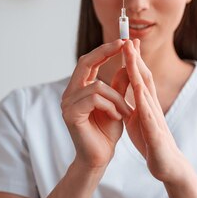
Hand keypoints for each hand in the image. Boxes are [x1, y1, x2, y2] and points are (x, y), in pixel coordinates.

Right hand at [61, 39, 132, 169]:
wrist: (100, 157)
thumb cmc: (107, 131)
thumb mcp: (118, 103)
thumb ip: (120, 83)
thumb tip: (129, 58)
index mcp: (79, 88)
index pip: (89, 62)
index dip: (104, 50)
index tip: (122, 40)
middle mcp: (69, 93)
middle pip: (85, 63)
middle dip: (105, 52)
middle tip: (123, 44)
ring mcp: (67, 103)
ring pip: (97, 86)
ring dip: (117, 98)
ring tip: (125, 111)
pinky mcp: (70, 114)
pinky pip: (95, 99)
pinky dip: (110, 106)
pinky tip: (116, 117)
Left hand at [120, 39, 188, 183]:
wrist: (168, 166)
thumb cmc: (151, 142)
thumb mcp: (137, 118)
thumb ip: (133, 102)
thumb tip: (126, 88)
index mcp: (145, 103)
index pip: (139, 78)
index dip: (132, 60)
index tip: (126, 42)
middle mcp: (151, 107)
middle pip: (145, 78)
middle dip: (136, 59)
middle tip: (129, 39)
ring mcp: (155, 119)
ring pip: (146, 92)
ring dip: (138, 74)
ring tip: (130, 57)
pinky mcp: (155, 135)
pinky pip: (149, 118)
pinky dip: (144, 105)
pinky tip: (138, 94)